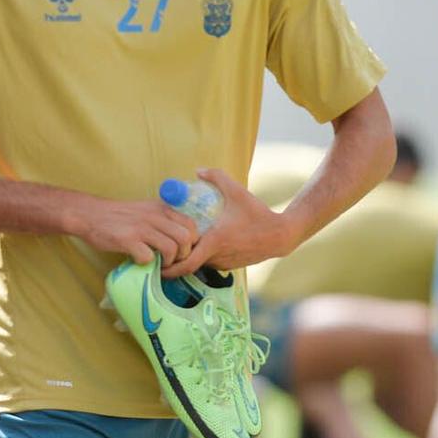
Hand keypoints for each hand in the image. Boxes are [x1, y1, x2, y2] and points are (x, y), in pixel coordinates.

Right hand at [72, 196, 199, 267]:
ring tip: (159, 265)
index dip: (190, 243)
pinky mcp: (128, 240)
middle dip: (183, 255)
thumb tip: (180, 240)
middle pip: (186, 238)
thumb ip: (163, 220)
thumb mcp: (146, 210)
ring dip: (168, 262)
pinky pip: (148, 257)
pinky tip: (139, 261)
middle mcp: (155, 216)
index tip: (181, 251)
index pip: (191, 225)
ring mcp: (141, 228)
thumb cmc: (119, 216)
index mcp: (162, 209)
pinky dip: (146, 263)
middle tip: (172, 262)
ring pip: (171, 249)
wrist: (90, 214)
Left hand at [162, 168, 297, 278]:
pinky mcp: (231, 266)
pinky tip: (202, 243)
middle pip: (189, 264)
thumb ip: (217, 177)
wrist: (280, 235)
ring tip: (179, 244)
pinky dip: (203, 256)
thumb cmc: (258, 214)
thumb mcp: (237, 191)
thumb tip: (197, 171)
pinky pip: (211, 262)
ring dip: (190, 256)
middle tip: (163, 249)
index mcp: (215, 242)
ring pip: (200, 263)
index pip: (186, 264)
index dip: (169, 267)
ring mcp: (224, 264)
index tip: (157, 262)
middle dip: (176, 258)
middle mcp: (217, 257)